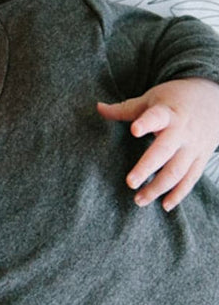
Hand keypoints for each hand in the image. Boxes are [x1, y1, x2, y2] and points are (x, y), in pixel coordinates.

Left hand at [97, 77, 218, 210]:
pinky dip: (179, 194)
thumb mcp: (152, 98)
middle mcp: (182, 131)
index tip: (135, 129)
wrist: (213, 100)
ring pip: (177, 170)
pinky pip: (190, 179)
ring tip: (139, 200)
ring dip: (158, 187)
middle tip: (130, 182)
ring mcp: (193, 147)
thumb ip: (126, 109)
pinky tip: (164, 205)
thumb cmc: (175, 100)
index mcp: (167, 113)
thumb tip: (98, 108)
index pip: (157, 117)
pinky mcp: (201, 158)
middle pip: (165, 151)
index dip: (147, 123)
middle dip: (148, 167)